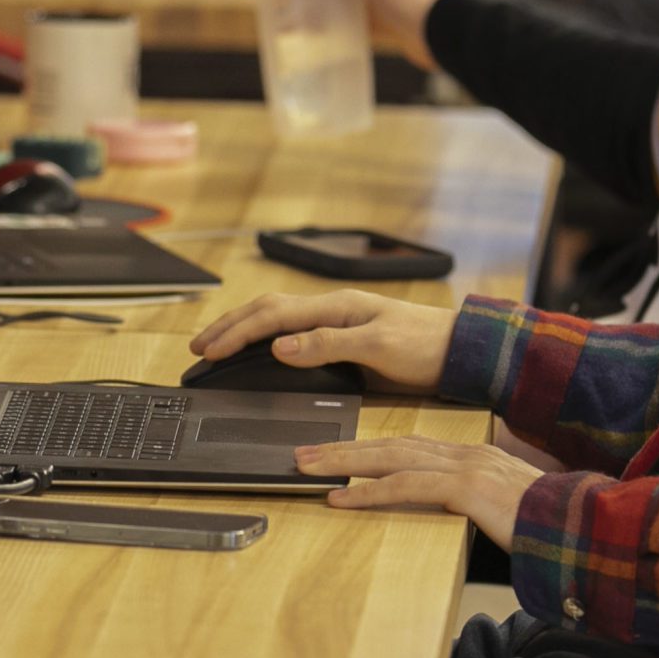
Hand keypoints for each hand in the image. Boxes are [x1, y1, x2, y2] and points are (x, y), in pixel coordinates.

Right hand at [188, 290, 455, 393]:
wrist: (460, 351)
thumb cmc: (425, 346)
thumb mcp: (378, 346)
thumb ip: (327, 344)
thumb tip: (278, 346)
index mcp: (335, 307)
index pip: (272, 315)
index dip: (235, 332)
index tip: (207, 349)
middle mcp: (331, 310)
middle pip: (267, 311)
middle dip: (228, 327)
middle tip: (198, 347)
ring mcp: (337, 322)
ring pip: (277, 320)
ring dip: (243, 330)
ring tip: (217, 345)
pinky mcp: (345, 338)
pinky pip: (293, 333)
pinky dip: (266, 339)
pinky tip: (260, 350)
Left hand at [297, 435, 546, 550]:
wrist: (577, 530)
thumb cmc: (539, 526)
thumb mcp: (496, 507)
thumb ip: (467, 499)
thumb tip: (439, 504)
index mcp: (468, 455)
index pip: (405, 443)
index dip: (365, 446)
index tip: (332, 450)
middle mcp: (463, 453)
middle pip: (389, 443)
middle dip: (341, 447)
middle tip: (301, 452)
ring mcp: (465, 467)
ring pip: (390, 458)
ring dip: (343, 462)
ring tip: (306, 467)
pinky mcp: (467, 489)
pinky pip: (408, 486)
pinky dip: (370, 491)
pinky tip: (341, 497)